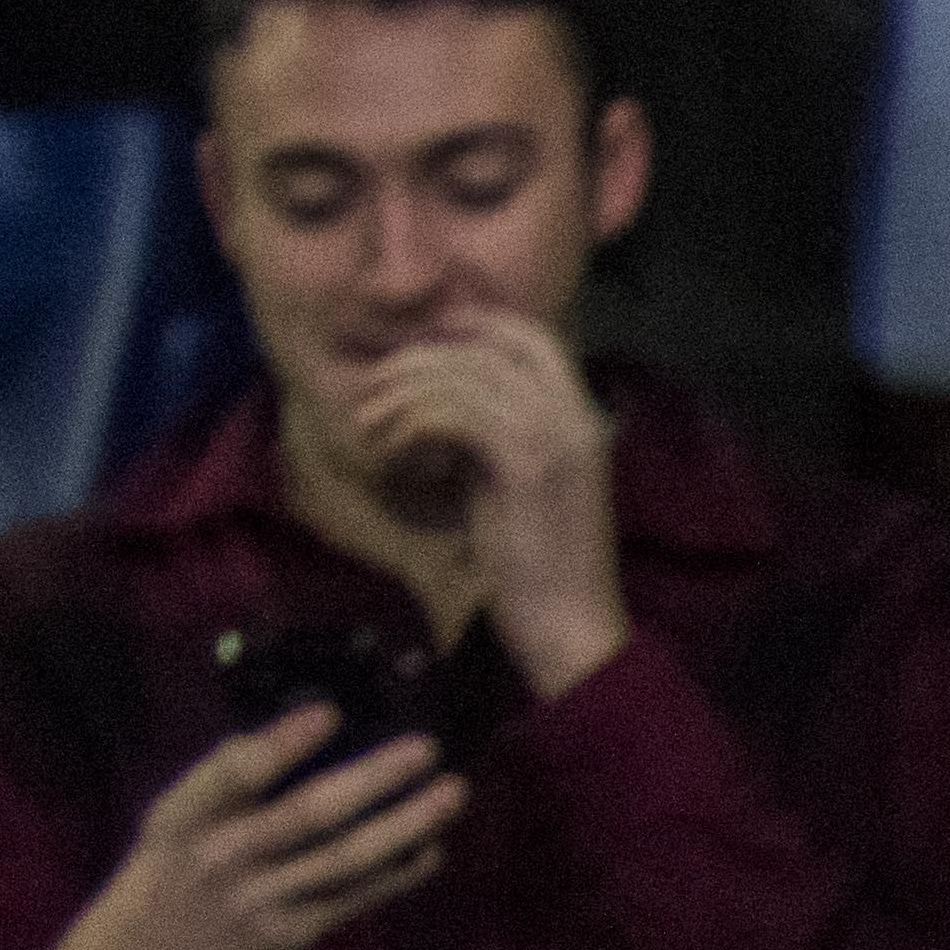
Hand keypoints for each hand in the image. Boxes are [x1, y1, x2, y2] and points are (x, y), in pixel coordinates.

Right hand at [28, 704, 467, 949]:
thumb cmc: (166, 873)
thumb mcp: (172, 819)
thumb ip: (225, 787)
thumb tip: (299, 735)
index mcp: (185, 815)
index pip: (235, 771)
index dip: (283, 741)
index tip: (329, 710)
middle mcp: (223, 857)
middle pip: (310, 814)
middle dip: (373, 778)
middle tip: (425, 749)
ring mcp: (259, 901)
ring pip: (345, 859)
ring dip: (404, 825)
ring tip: (450, 793)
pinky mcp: (286, 937)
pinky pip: (351, 901)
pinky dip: (395, 875)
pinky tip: (429, 850)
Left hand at [342, 315, 628, 694]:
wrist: (569, 625)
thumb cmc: (533, 563)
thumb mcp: (512, 482)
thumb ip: (490, 436)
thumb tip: (435, 402)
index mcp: (581, 418)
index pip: (532, 337)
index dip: (474, 324)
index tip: (420, 341)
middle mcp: (576, 417)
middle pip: (489, 347)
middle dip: (421, 358)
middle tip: (372, 387)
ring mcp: (556, 438)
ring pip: (465, 377)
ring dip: (404, 392)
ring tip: (367, 422)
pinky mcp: (527, 465)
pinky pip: (457, 415)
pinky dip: (413, 422)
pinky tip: (389, 449)